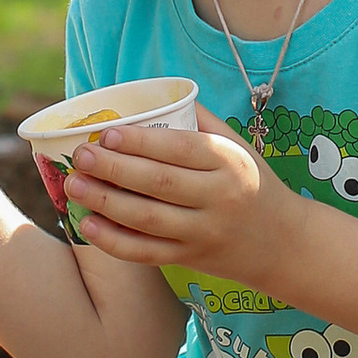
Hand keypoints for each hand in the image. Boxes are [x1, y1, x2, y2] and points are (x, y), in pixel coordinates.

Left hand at [68, 109, 295, 285]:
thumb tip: (151, 98)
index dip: (141, 142)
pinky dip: (114, 241)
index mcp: (228, 163)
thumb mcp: (238, 146)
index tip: (108, 133)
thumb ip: (200, 122)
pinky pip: (146, 252)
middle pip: (158, 183)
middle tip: (81, 156)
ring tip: (74, 185)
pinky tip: (88, 224)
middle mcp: (218, 198)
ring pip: (147, 219)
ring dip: (105, 202)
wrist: (284, 243)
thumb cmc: (252, 183)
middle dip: (113, 168)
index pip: (179, 149)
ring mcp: (203, 232)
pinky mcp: (190, 259)